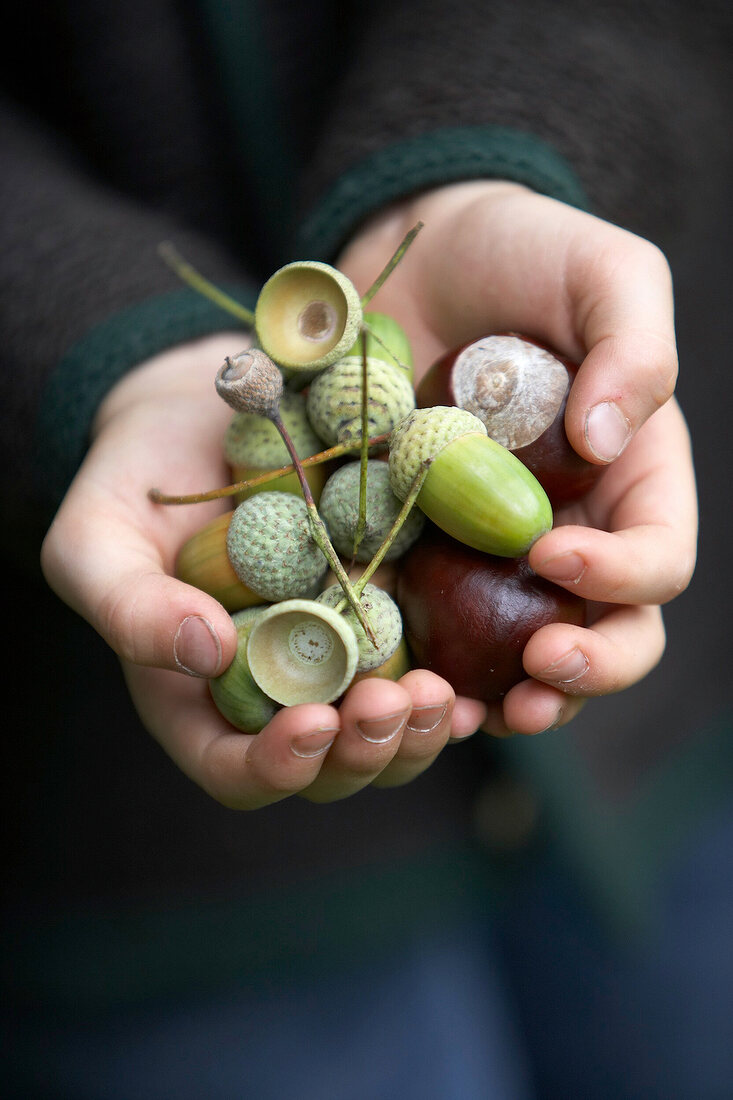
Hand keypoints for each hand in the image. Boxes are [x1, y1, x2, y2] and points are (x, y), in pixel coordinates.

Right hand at [40, 333, 476, 809]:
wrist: (202, 410)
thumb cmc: (132, 481)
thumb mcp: (97, 538)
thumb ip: (129, 605)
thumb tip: (203, 654)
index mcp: (204, 699)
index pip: (235, 771)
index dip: (276, 767)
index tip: (311, 724)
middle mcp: (281, 691)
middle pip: (331, 767)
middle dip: (365, 752)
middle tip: (391, 704)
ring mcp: (342, 654)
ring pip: (391, 732)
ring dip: (420, 729)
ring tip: (442, 695)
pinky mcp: (390, 606)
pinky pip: (432, 661)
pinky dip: (461, 677)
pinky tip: (479, 668)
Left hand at [337, 180, 697, 735]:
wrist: (420, 257)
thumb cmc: (526, 254)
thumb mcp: (603, 270)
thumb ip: (634, 346)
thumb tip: (605, 441)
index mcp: (632, 478)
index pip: (656, 556)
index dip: (621, 574)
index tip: (552, 552)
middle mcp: (573, 529)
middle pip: (609, 631)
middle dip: (587, 667)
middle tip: (541, 671)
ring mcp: (496, 553)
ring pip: (526, 653)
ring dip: (512, 696)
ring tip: (472, 713)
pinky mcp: (425, 553)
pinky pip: (436, 628)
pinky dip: (427, 666)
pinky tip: (400, 685)